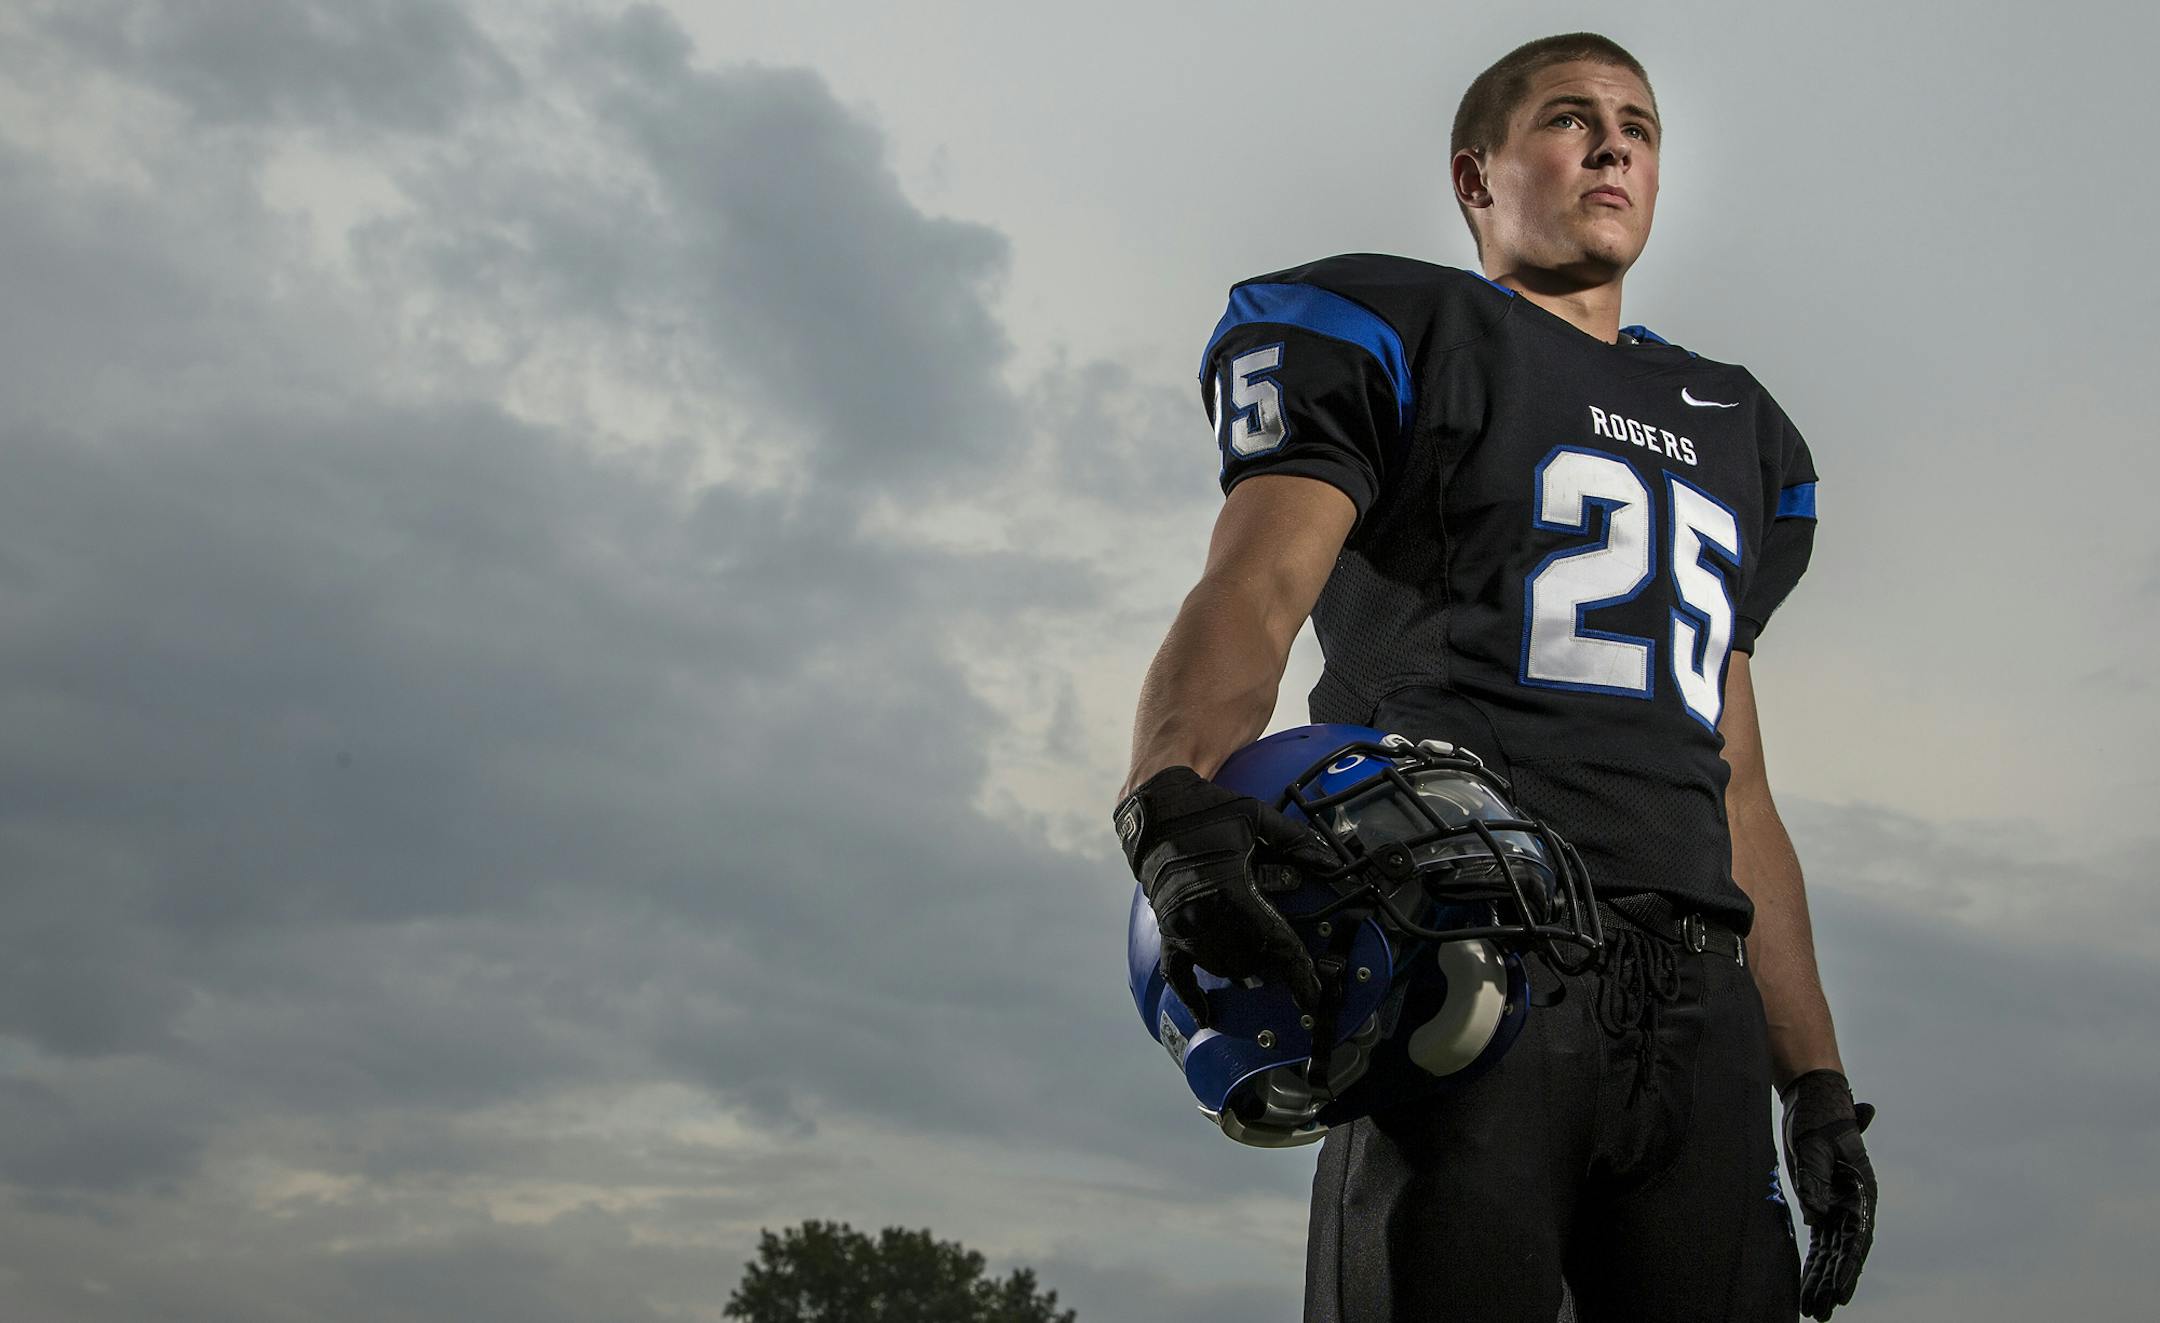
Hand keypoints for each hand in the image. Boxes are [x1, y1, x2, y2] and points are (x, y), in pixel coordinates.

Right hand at [1115, 767, 1334, 1028]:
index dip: (1297, 970)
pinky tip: (1206, 1015)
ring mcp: (1182, 926)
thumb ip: (1296, 841)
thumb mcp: (1257, 818)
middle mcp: (1204, 913)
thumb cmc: (1209, 812)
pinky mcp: (1167, 929)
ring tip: (1263, 969)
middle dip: (1274, 963)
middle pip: (1251, 958)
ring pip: (1223, 966)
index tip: (1312, 994)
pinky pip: (1177, 972)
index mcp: (1230, 887)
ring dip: (1246, 970)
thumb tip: (1333, 862)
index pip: (1273, 939)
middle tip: (1290, 963)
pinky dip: (1192, 996)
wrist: (1157, 811)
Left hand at [1781, 1069, 1876, 1320]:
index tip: (1839, 1293)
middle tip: (1820, 1312)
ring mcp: (1838, 1206)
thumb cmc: (1817, 1118)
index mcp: (1860, 1191)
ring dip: (1822, 1278)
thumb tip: (1815, 1217)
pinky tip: (1807, 1283)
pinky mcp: (1822, 1204)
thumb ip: (1815, 1181)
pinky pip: (1819, 1241)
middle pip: (1844, 1252)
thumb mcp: (1813, 1147)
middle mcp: (1853, 1204)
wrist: (1813, 1098)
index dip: (1847, 1268)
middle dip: (1832, 1283)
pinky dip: (1814, 1262)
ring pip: (1831, 1251)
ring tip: (1812, 1309)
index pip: (1855, 1239)